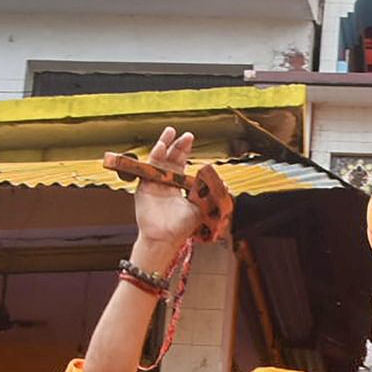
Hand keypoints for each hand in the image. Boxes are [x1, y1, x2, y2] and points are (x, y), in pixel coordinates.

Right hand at [132, 126, 202, 251]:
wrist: (166, 238)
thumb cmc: (182, 227)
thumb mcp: (201, 208)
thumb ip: (210, 196)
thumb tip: (227, 186)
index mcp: (178, 185)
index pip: (181, 162)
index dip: (185, 150)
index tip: (190, 138)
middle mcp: (165, 181)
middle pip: (170, 157)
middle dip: (177, 145)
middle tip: (186, 134)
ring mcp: (153, 183)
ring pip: (157, 159)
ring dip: (163, 145)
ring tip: (170, 133)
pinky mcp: (143, 187)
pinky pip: (147, 169)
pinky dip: (153, 158)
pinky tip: (160, 148)